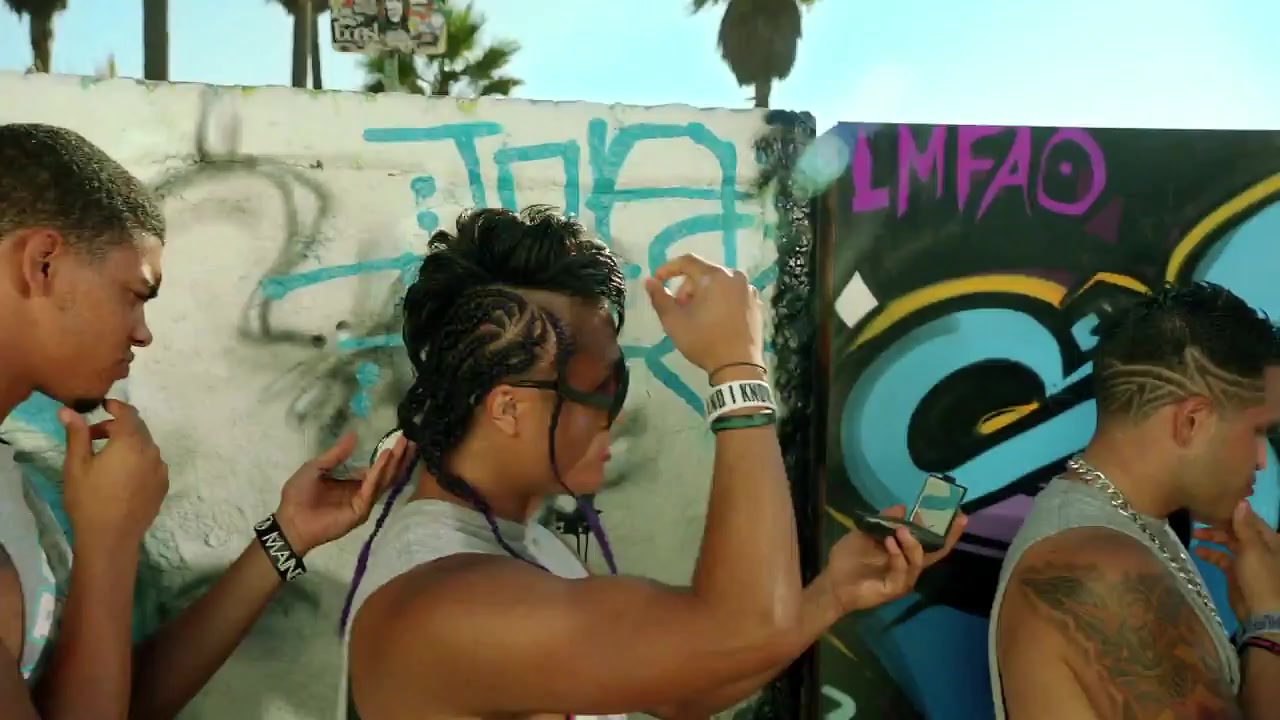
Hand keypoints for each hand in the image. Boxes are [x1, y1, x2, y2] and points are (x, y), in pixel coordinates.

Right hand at [59, 400, 168, 548]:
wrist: (110, 538)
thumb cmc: (88, 499)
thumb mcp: (77, 465)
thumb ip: (77, 434)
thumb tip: (68, 410)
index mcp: (131, 442)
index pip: (129, 413)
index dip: (116, 406)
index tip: (103, 405)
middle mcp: (152, 452)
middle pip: (138, 429)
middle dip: (117, 427)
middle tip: (93, 437)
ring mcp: (161, 469)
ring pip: (146, 447)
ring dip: (128, 445)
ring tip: (105, 459)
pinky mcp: (163, 485)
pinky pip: (152, 464)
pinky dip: (139, 460)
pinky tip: (122, 476)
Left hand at [275, 432, 412, 555]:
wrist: (290, 520)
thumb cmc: (299, 494)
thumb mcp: (316, 466)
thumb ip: (336, 454)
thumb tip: (354, 435)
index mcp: (352, 482)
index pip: (376, 467)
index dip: (388, 454)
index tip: (399, 438)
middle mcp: (362, 491)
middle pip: (385, 473)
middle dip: (398, 456)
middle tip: (409, 438)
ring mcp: (363, 501)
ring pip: (384, 481)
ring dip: (394, 463)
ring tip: (403, 445)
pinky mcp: (361, 511)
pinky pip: (372, 490)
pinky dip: (379, 473)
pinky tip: (385, 458)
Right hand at [644, 254, 763, 372]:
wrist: (738, 366)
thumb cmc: (703, 341)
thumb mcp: (673, 321)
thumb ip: (659, 297)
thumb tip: (649, 281)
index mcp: (715, 276)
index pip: (687, 261)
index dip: (668, 269)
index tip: (657, 281)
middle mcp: (735, 276)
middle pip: (703, 273)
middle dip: (687, 288)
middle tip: (679, 309)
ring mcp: (748, 290)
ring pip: (718, 283)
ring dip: (703, 294)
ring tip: (697, 317)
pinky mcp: (756, 304)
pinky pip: (732, 294)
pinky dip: (720, 301)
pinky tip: (715, 320)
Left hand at [818, 505, 966, 612]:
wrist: (832, 582)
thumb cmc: (849, 558)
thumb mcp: (865, 532)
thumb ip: (883, 520)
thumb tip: (902, 507)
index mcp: (905, 553)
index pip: (931, 542)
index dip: (947, 531)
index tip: (960, 515)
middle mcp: (909, 567)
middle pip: (935, 553)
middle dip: (946, 537)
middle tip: (952, 519)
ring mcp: (903, 579)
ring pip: (918, 561)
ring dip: (912, 544)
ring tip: (901, 530)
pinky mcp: (893, 589)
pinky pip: (901, 572)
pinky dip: (897, 557)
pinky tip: (888, 543)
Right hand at [1193, 501, 1279, 618]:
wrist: (1260, 613)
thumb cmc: (1261, 577)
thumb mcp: (1253, 549)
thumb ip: (1244, 526)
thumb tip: (1241, 501)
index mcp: (1269, 539)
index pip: (1249, 519)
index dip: (1232, 511)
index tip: (1212, 503)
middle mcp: (1259, 547)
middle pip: (1236, 530)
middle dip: (1218, 525)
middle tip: (1197, 520)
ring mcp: (1247, 560)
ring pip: (1227, 543)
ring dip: (1212, 538)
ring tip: (1194, 534)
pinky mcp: (1235, 572)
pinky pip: (1221, 558)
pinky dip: (1210, 554)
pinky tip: (1197, 551)